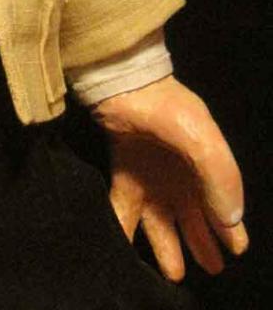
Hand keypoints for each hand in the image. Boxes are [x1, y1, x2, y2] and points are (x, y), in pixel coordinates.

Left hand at [92, 75, 247, 280]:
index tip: (237, 248)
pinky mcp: (124, 174)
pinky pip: (124, 209)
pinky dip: (125, 228)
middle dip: (203, 244)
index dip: (231, 227)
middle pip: (194, 218)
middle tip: (212, 268)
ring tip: (175, 274)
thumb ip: (221, 180)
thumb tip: (231, 220)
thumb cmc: (169, 109)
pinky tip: (126, 246)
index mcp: (205, 165)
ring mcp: (151, 175)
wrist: (123, 85)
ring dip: (167, 247)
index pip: (223, 203)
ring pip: (161, 221)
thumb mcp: (204, 142)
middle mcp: (179, 174)